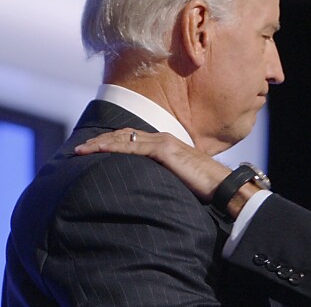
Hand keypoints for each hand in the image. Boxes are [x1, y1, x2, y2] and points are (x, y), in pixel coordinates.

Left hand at [74, 128, 230, 201]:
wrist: (221, 184)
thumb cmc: (204, 185)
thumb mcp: (178, 177)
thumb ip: (163, 175)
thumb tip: (148, 185)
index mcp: (165, 144)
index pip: (132, 137)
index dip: (111, 141)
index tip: (93, 149)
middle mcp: (162, 138)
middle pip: (123, 134)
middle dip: (99, 140)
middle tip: (79, 149)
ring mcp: (163, 142)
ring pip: (124, 138)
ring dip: (100, 143)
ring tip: (81, 150)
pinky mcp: (165, 150)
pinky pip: (133, 147)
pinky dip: (113, 147)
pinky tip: (99, 151)